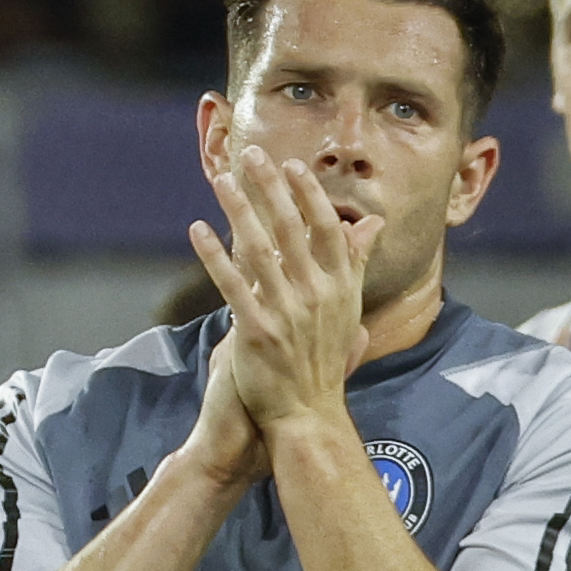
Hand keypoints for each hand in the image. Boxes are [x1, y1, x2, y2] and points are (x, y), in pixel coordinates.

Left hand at [188, 147, 372, 440]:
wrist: (307, 416)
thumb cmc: (324, 363)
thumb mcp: (349, 309)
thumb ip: (355, 263)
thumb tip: (373, 223)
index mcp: (340, 286)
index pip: (325, 227)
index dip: (308, 194)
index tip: (291, 166)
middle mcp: (317, 294)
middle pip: (291, 228)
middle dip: (270, 188)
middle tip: (252, 154)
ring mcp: (287, 312)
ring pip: (260, 249)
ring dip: (237, 210)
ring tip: (220, 180)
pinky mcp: (257, 331)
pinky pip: (232, 285)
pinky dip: (214, 255)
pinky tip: (197, 230)